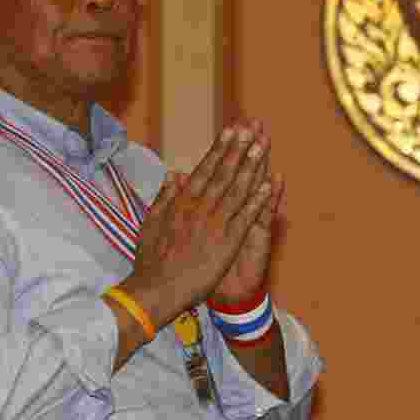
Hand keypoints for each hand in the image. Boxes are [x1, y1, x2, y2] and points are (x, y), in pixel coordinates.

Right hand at [122, 123, 273, 326]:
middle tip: (251, 128)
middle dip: (238, 149)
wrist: (156, 290)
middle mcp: (198, 208)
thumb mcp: (150, 223)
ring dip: (251, 166)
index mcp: (181, 203)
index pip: (204, 170)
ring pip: (236, 189)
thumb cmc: (150, 260)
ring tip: (262, 146)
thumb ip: (164, 197)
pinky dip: (258, 200)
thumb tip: (174, 174)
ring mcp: (214, 224)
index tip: (230, 131)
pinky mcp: (226, 242)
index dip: (219, 149)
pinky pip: (246, 217)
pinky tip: (269, 185)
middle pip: (222, 173)